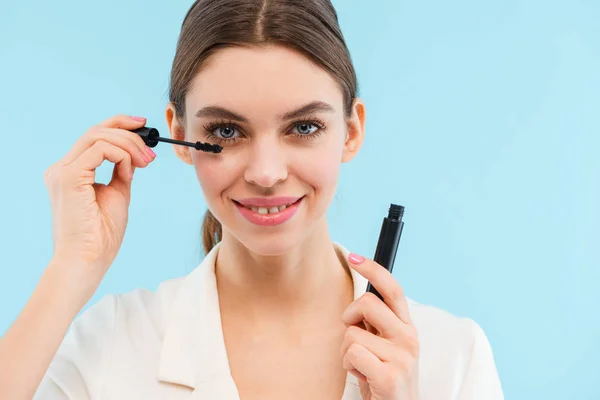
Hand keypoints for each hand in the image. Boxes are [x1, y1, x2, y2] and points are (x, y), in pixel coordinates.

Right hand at [43, 114, 155, 296]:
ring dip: (129, 145)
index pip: (92, 135)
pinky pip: (101, 149)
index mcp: (70, 172)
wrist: (88, 259)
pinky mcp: (68, 177)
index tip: (143, 124)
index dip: (118, 124)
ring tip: (146, 162)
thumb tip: (133, 154)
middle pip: (95, 131)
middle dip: (129, 134)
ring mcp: (62, 171)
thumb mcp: (116, 194)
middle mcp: (61, 168)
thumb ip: (121, 172)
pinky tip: (130, 172)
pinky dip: (122, 155)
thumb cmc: (101, 234)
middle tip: (152, 153)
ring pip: (98, 136)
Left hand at [340, 253, 419, 399]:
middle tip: (354, 332)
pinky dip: (349, 366)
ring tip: (363, 365)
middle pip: (367, 303)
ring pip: (352, 333)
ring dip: (347, 351)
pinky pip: (351, 354)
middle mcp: (409, 338)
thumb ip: (377, 324)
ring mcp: (401, 357)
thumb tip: (358, 302)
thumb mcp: (386, 345)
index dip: (373, 269)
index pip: (392, 289)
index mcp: (407, 327)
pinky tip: (363, 376)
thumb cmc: (385, 377)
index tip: (355, 258)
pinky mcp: (389, 376)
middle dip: (349, 316)